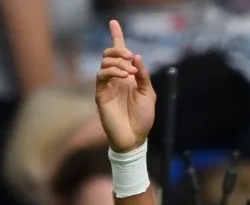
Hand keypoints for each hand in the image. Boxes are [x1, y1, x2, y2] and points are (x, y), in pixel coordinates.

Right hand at [95, 20, 155, 152]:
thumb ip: (143, 76)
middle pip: (110, 55)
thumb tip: (137, 57)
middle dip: (119, 50)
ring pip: (105, 63)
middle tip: (131, 57)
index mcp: (128, 77)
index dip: (117, 38)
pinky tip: (124, 76)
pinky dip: (112, 71)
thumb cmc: (143, 118)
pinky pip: (101, 76)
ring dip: (118, 62)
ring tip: (130, 72)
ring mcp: (107, 86)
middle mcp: (116, 79)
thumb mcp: (148, 94)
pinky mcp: (101, 94)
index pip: (121, 54)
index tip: (114, 23)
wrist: (135, 137)